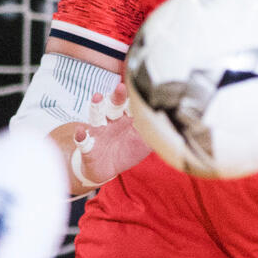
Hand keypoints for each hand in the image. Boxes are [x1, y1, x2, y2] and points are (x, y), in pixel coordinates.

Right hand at [63, 80, 152, 194]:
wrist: (105, 170)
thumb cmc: (126, 152)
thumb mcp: (144, 144)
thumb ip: (156, 135)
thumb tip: (176, 125)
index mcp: (126, 119)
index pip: (131, 104)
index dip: (135, 96)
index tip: (141, 87)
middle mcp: (112, 121)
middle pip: (113, 105)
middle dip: (116, 95)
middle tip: (121, 87)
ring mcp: (99, 132)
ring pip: (96, 116)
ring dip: (96, 106)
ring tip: (97, 97)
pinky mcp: (87, 146)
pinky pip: (82, 140)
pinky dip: (81, 135)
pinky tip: (81, 132)